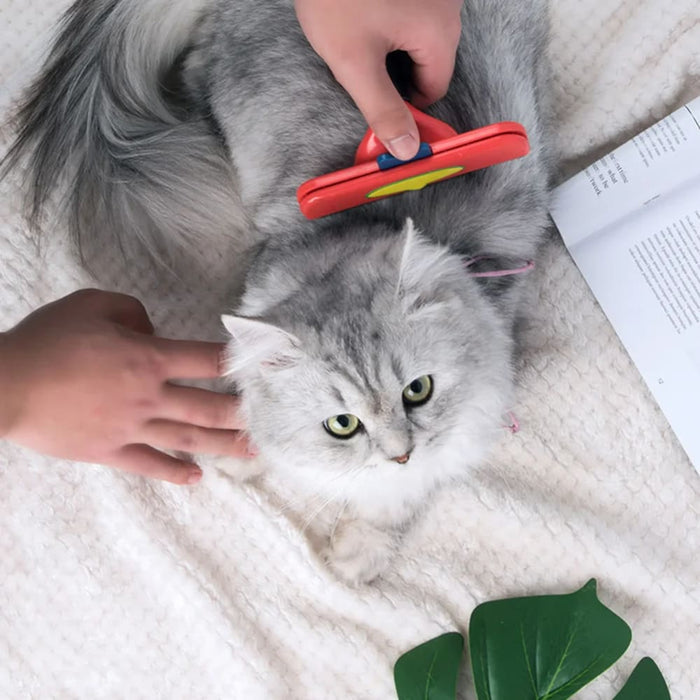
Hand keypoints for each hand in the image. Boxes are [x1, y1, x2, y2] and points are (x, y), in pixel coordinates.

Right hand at [0, 289, 250, 484]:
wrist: (5, 386)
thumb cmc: (48, 341)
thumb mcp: (93, 305)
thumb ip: (133, 312)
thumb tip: (153, 329)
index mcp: (148, 359)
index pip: (208, 359)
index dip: (241, 359)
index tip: (266, 363)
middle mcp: (149, 396)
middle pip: (209, 407)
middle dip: (244, 412)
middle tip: (271, 417)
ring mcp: (132, 428)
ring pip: (189, 439)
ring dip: (224, 445)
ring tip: (254, 450)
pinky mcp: (110, 451)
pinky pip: (149, 465)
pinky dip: (174, 473)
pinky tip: (197, 478)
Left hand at [295, 0, 461, 159]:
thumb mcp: (355, 63)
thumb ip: (383, 110)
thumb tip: (407, 150)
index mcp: (440, 32)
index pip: (433, 90)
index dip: (404, 105)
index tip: (375, 104)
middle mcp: (447, 7)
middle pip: (428, 63)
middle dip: (394, 74)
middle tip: (359, 65)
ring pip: (417, 38)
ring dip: (390, 49)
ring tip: (356, 36)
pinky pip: (410, 14)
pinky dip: (389, 23)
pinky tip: (362, 16)